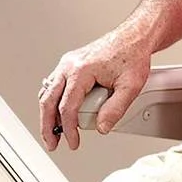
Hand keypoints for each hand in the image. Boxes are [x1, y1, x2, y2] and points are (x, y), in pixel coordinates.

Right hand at [37, 38, 153, 151]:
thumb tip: (102, 128)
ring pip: (47, 93)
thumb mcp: (130, 86)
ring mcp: (67, 64)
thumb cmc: (132, 56)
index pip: (68, 106)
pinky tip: (58, 114)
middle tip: (53, 143)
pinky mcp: (70, 65)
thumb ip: (115, 109)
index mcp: (81, 70)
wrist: (133, 38)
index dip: (69, 129)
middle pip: (48, 100)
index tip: (73, 142)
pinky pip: (54, 86)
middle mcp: (69, 65)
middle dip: (47, 125)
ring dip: (48, 115)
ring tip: (53, 133)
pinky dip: (53, 102)